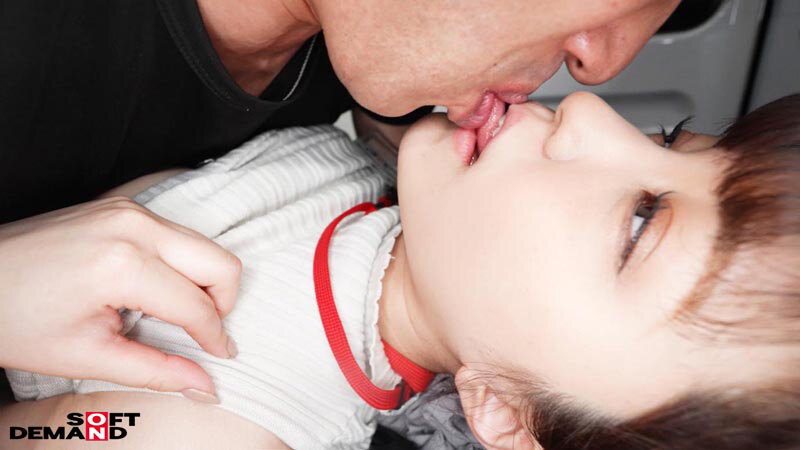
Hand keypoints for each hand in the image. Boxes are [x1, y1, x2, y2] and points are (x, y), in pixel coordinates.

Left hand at [0, 197, 240, 401]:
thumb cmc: (13, 318)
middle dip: (222, 304)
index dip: (214, 338)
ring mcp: (129, 210)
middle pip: (221, 263)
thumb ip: (156, 371)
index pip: (197, 305)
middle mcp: (134, 227)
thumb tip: (204, 385)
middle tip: (202, 334)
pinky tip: (155, 289)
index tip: (219, 357)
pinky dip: (182, 264)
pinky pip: (178, 234)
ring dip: (204, 283)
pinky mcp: (123, 206)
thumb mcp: (86, 356)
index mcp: (123, 265)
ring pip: (204, 245)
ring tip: (175, 314)